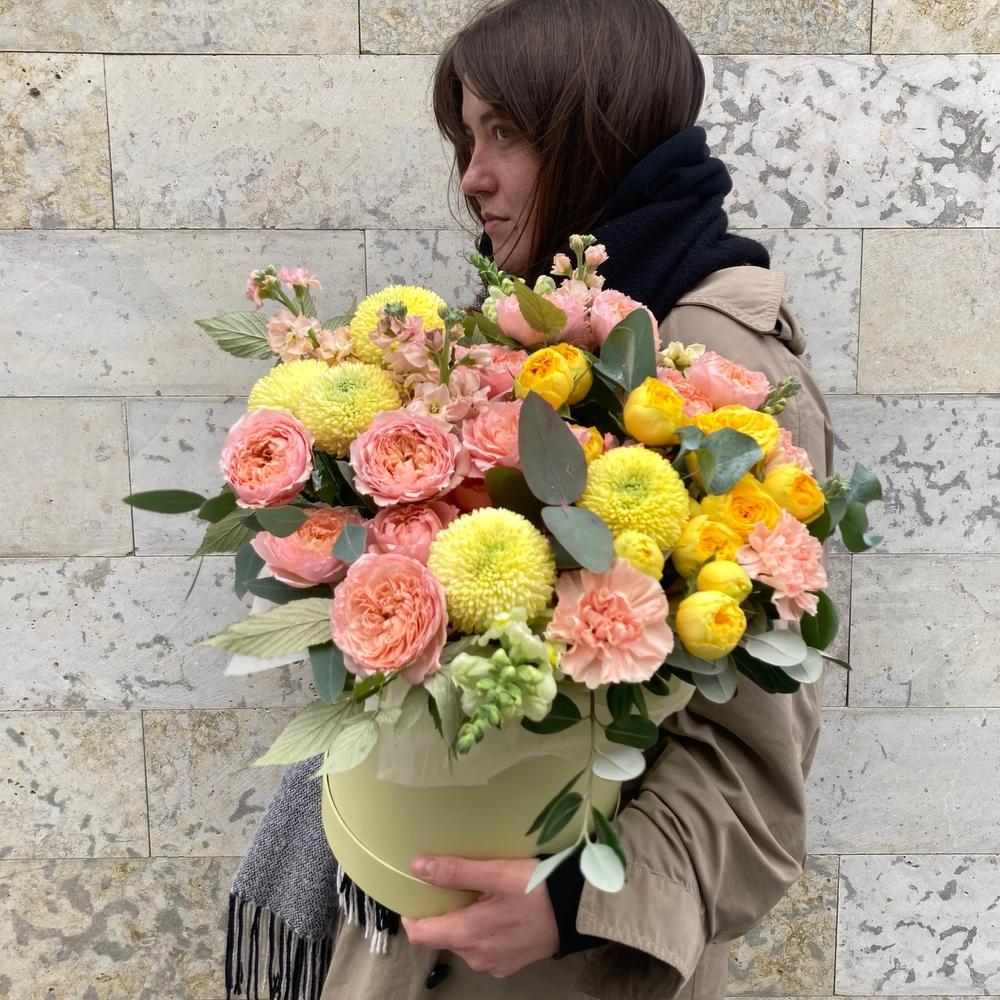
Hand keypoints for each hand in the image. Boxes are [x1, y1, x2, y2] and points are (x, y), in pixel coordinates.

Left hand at [401, 855, 559, 977]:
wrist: (578, 911)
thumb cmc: (538, 888)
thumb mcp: (497, 872)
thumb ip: (456, 871)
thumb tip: (417, 866)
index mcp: (467, 934)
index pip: (419, 934)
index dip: (411, 915)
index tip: (414, 893)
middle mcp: (475, 956)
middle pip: (442, 935)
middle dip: (442, 912)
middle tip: (452, 883)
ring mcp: (492, 963)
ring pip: (462, 942)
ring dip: (463, 920)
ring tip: (477, 893)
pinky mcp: (508, 965)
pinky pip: (482, 948)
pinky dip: (482, 931)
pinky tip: (497, 910)